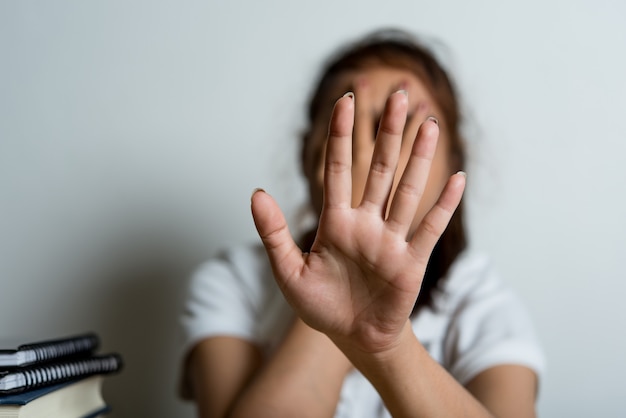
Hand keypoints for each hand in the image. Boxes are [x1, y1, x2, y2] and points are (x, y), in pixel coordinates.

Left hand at [251, 91, 464, 354]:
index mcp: (336, 222)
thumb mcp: (288, 271)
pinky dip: (444, 205)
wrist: (351, 336)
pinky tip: (457, 178)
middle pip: (380, 168)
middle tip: (399, 94)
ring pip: (407, 190)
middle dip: (389, 132)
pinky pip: (429, 228)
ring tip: (429, 123)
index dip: (342, 135)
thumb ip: (274, 233)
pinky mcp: (411, 262)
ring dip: (420, 158)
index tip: (346, 100)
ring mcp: (391, 240)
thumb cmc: (320, 305)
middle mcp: (367, 223)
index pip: (339, 169)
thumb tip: (256, 193)